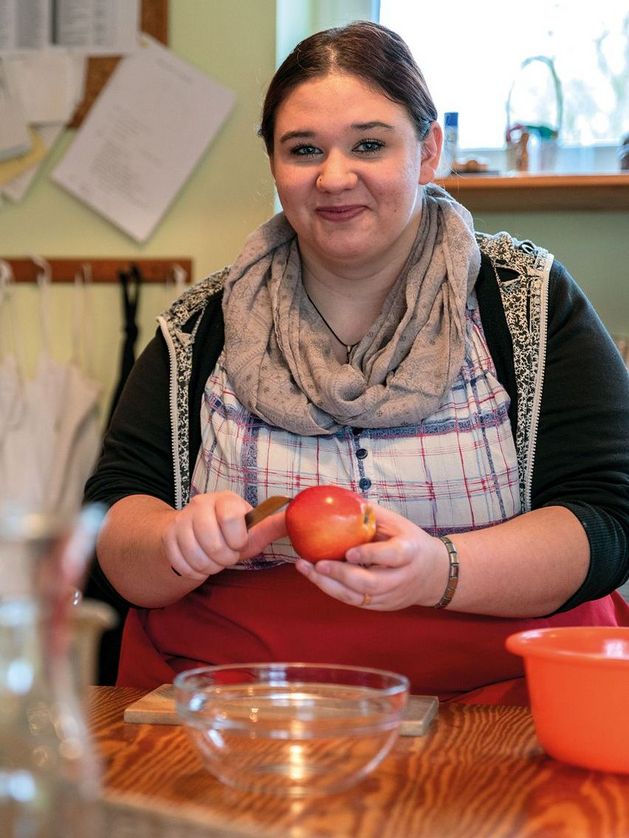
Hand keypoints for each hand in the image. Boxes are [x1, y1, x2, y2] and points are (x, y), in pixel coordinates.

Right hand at [165, 491, 286, 580]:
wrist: (193, 533)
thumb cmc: (230, 533)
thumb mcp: (253, 530)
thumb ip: (273, 525)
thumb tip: (298, 515)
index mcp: (225, 499)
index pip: (230, 517)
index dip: (237, 539)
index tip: (239, 543)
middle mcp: (201, 504)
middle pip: (213, 542)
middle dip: (224, 558)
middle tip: (226, 555)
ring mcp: (181, 520)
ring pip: (196, 555)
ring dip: (208, 566)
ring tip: (213, 560)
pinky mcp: (167, 537)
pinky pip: (181, 563)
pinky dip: (192, 570)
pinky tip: (198, 563)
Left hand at [294, 503, 446, 608]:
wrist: (434, 574)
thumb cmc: (410, 541)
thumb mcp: (398, 523)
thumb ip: (372, 514)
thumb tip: (340, 497)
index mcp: (410, 552)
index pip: (392, 556)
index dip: (370, 555)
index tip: (348, 552)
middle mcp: (402, 578)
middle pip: (370, 583)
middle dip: (340, 574)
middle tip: (316, 564)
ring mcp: (391, 596)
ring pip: (358, 598)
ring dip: (328, 585)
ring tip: (306, 569)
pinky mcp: (382, 607)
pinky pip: (354, 602)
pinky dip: (333, 590)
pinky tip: (316, 577)